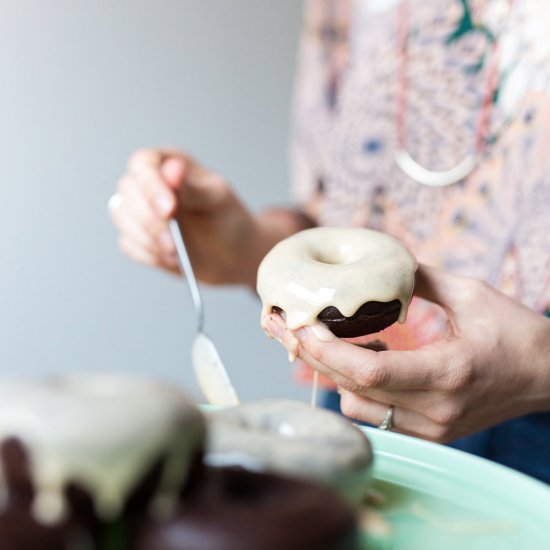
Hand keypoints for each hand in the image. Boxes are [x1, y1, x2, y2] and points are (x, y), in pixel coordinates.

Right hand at [110, 148, 260, 285]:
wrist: (234, 255)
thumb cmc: (229, 220)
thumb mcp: (217, 200)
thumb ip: (193, 187)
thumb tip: (173, 169)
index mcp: (170, 163)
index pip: (144, 164)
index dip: (151, 186)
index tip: (169, 210)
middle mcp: (150, 182)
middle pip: (128, 190)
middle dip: (149, 219)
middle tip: (173, 242)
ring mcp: (141, 209)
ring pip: (122, 216)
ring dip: (146, 238)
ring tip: (176, 253)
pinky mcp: (139, 236)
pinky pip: (128, 244)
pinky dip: (147, 254)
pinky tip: (170, 259)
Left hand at [264, 264, 549, 441]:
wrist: (548, 376)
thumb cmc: (516, 332)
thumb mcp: (472, 294)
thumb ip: (420, 279)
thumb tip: (378, 264)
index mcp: (448, 372)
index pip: (371, 370)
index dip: (328, 351)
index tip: (299, 327)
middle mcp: (435, 410)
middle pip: (354, 388)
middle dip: (312, 356)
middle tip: (282, 327)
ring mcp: (432, 428)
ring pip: (357, 406)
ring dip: (334, 372)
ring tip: (327, 339)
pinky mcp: (430, 434)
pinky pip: (374, 414)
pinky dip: (355, 387)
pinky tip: (359, 360)